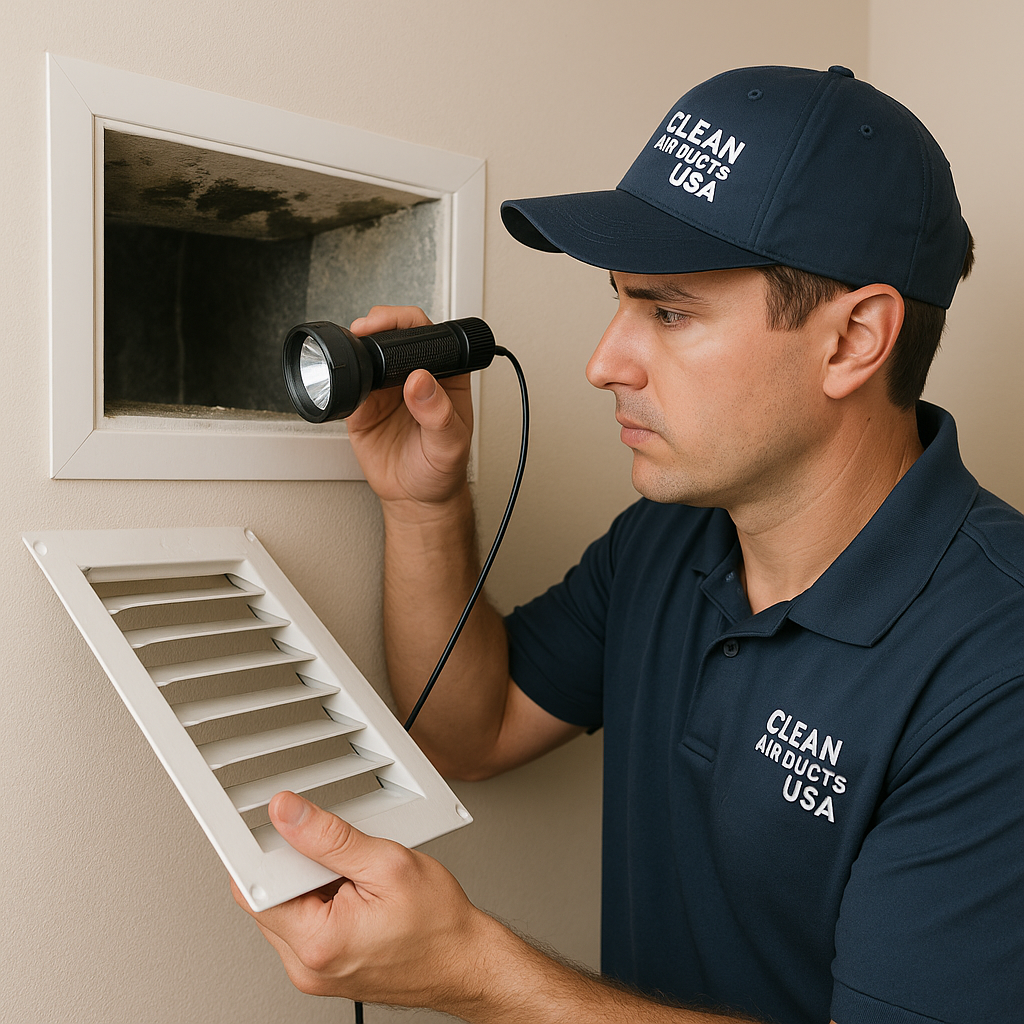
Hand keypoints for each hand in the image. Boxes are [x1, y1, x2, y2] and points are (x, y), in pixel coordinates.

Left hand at [231, 792, 488, 1008]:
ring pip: (286, 909)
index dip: (268, 849)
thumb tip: (288, 813)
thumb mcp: (387, 863)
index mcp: (317, 941)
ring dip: (310, 884)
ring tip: (354, 879)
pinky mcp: (322, 969)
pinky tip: (354, 894)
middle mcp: (306, 965)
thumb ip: (330, 836)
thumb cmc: (438, 923)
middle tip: (340, 856)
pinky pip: (303, 925)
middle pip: (268, 897)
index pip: (255, 887)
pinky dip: (322, 901)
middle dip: (296, 865)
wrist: (464, 961)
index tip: (283, 826)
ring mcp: (313, 970)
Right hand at [345, 306, 473, 507]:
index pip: (427, 333)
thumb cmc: (443, 471)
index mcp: (444, 374)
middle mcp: (414, 375)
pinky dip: (340, 378)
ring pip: (366, 353)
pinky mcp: (362, 406)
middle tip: (365, 331)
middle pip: (392, 334)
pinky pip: (346, 384)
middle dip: (376, 325)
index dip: (407, 321)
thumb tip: (421, 381)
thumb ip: (439, 414)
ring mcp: (386, 388)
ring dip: (354, 347)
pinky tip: (342, 383)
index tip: (392, 327)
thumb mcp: (450, 445)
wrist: (416, 498)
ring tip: (350, 354)